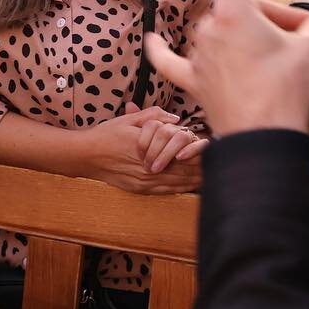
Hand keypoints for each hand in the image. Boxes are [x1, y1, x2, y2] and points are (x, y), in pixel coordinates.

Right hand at [77, 105, 203, 193]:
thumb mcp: (130, 119)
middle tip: (223, 164)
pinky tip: (190, 187)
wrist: (85, 156)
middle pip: (184, 171)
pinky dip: (181, 189)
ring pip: (177, 184)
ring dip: (195, 181)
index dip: (199, 153)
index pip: (182, 154)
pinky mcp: (139, 190)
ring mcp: (145, 182)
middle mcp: (150, 169)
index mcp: (151, 149)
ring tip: (212, 177)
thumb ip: (154, 116)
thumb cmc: (107, 135)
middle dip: (203, 168)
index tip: (214, 149)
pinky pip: (165, 191)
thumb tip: (175, 119)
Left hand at [146, 0, 308, 136]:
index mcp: (235, 13)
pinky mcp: (193, 83)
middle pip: (236, 9)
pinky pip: (169, 62)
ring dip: (242, 39)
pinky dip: (160, 50)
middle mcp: (210, 29)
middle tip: (297, 38)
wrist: (265, 139)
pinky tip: (151, 40)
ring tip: (274, 63)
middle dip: (266, 17)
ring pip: (218, 34)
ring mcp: (198, 57)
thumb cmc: (286, 93)